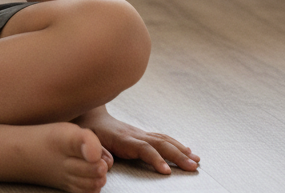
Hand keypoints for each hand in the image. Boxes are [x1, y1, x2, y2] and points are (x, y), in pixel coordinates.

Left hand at [76, 107, 198, 174]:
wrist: (89, 114)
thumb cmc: (88, 131)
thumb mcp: (88, 140)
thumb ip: (98, 152)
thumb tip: (108, 163)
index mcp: (122, 138)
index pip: (142, 148)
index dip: (155, 158)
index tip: (166, 171)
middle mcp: (133, 134)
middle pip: (159, 143)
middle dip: (177, 155)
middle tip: (193, 166)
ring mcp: (139, 133)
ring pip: (163, 139)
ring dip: (180, 150)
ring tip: (196, 160)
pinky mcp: (141, 134)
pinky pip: (161, 138)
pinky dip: (175, 143)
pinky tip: (186, 150)